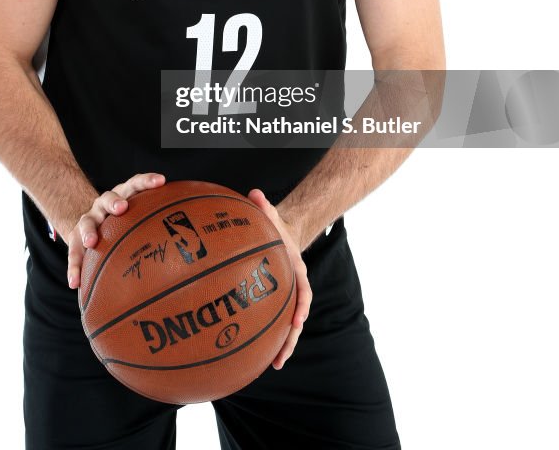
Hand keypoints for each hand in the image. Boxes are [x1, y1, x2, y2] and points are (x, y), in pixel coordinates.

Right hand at [66, 172, 165, 288]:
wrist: (89, 225)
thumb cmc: (124, 224)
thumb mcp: (137, 217)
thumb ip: (157, 223)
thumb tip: (192, 243)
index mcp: (123, 196)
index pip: (136, 183)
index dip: (148, 180)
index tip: (162, 181)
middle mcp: (104, 205)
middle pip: (108, 197)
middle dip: (115, 202)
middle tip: (122, 208)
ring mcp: (88, 220)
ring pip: (86, 222)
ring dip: (89, 231)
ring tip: (92, 242)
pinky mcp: (74, 238)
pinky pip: (73, 253)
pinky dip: (74, 268)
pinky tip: (76, 283)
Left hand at [246, 187, 311, 369]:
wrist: (282, 235)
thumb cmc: (275, 227)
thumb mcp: (272, 215)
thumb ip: (264, 206)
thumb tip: (254, 193)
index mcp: (297, 270)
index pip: (304, 291)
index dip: (301, 306)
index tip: (298, 320)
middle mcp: (295, 288)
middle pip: (297, 317)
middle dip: (291, 338)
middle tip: (281, 358)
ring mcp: (286, 297)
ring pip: (287, 326)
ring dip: (282, 346)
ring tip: (273, 366)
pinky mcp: (275, 302)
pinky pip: (271, 321)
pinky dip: (266, 337)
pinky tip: (253, 353)